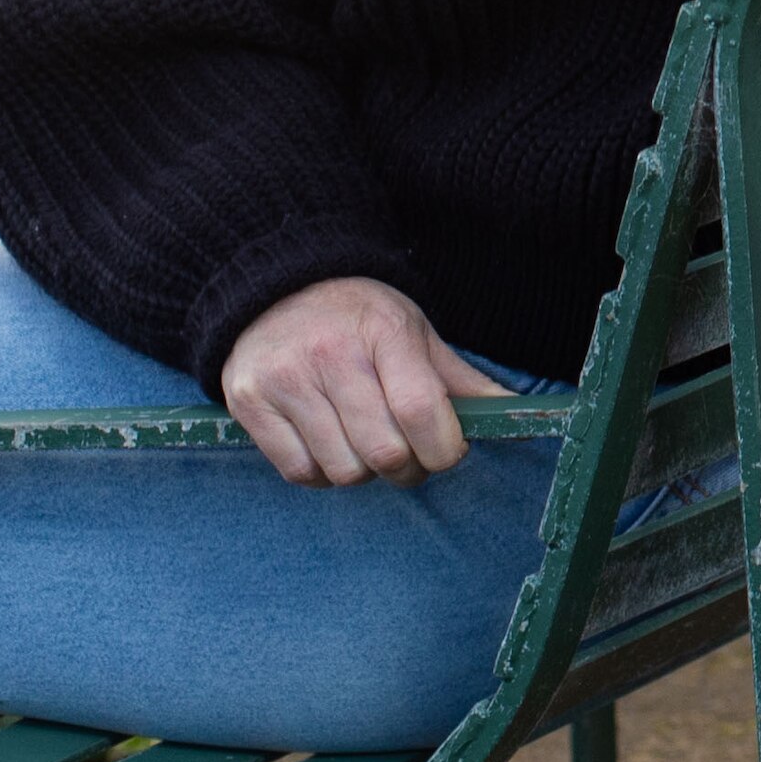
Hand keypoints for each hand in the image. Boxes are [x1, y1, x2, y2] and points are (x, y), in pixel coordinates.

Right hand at [219, 276, 499, 486]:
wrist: (274, 287)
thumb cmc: (356, 317)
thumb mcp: (413, 331)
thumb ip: (458, 379)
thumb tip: (511, 413)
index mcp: (384, 331)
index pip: (421, 410)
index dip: (444, 448)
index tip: (448, 450)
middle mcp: (331, 354)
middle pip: (385, 451)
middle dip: (409, 468)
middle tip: (410, 455)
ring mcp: (285, 380)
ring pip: (343, 470)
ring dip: (364, 472)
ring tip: (364, 443)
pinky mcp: (250, 404)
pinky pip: (299, 473)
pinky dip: (322, 473)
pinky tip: (329, 445)